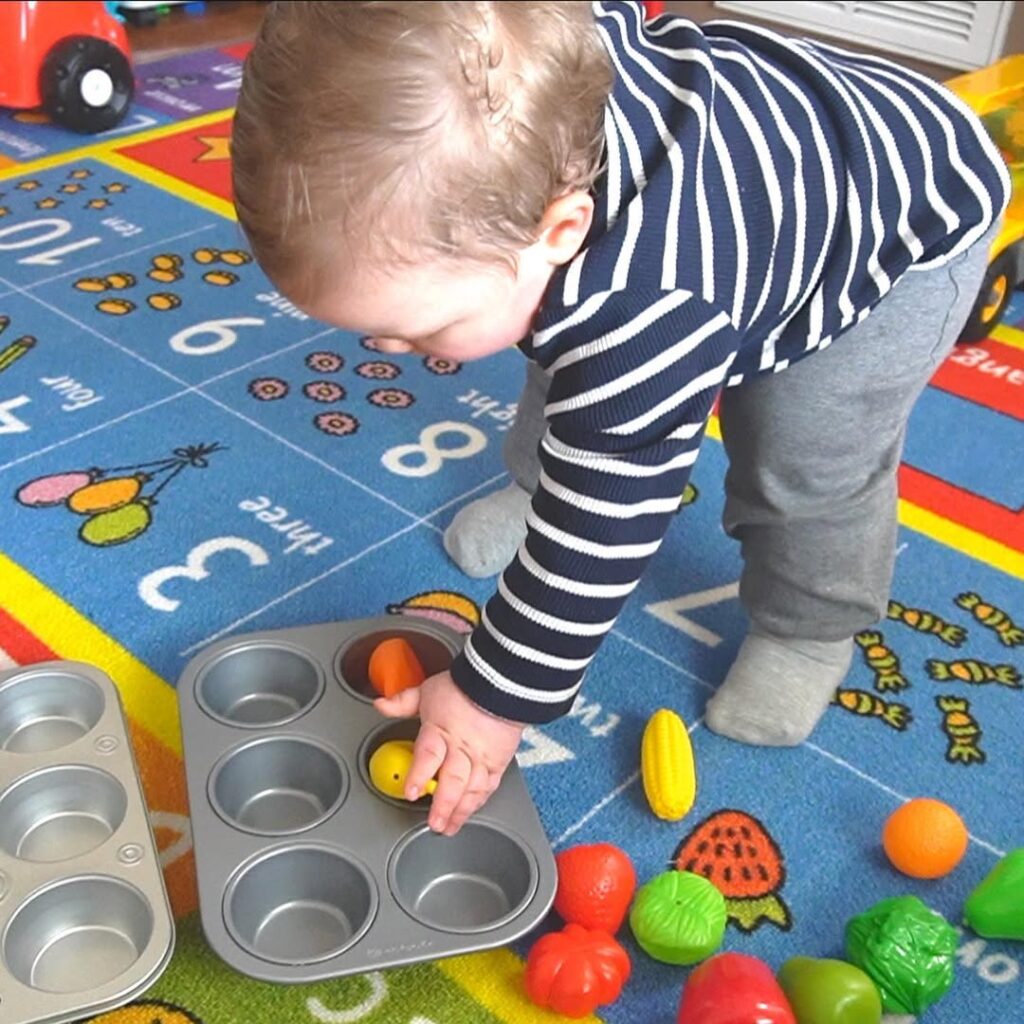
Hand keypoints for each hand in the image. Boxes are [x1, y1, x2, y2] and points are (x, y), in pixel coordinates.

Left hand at [374, 670, 524, 834]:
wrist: (500, 682)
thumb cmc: (463, 687)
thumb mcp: (427, 691)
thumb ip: (403, 702)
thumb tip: (381, 705)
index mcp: (441, 730)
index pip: (429, 755)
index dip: (420, 775)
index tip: (411, 792)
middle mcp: (462, 746)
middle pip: (454, 780)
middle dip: (443, 806)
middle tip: (435, 824)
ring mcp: (482, 756)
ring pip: (473, 788)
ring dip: (461, 811)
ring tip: (449, 827)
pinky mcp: (498, 761)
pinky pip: (490, 785)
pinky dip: (480, 801)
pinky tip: (470, 811)